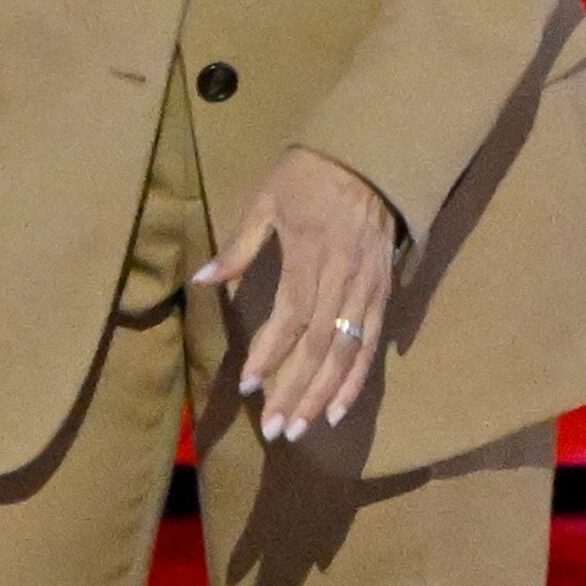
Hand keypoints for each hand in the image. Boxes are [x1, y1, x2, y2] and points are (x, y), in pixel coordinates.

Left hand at [193, 145, 397, 444]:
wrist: (371, 156)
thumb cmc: (309, 176)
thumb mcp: (266, 200)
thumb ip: (239, 246)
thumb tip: (202, 280)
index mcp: (310, 254)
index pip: (292, 315)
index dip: (270, 353)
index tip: (248, 383)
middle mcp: (342, 277)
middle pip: (321, 345)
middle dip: (296, 389)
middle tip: (274, 429)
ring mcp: (367, 287)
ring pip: (348, 351)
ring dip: (324, 394)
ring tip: (301, 429)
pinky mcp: (383, 292)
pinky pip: (372, 343)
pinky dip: (358, 379)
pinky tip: (339, 408)